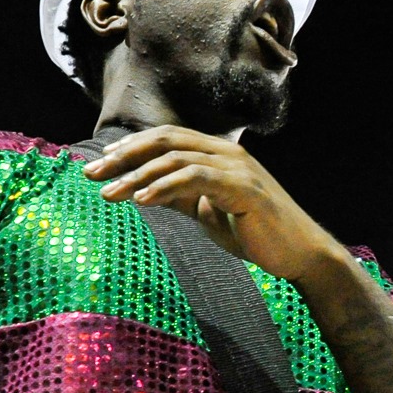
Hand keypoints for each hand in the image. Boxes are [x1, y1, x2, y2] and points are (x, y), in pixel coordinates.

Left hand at [86, 127, 348, 281]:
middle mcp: (226, 151)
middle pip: (164, 140)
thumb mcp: (208, 211)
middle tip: (92, 174)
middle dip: (124, 156)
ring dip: (136, 176)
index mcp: (217, 153)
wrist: (299, 253)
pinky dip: (165, 186)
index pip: (165, 138)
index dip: (130, 148)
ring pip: (175, 159)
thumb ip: (181, 196)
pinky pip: (196, 178)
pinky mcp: (243, 188)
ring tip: (109, 194)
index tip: (99, 166)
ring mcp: (237, 167)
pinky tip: (143, 200)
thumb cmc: (256, 234)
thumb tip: (144, 190)